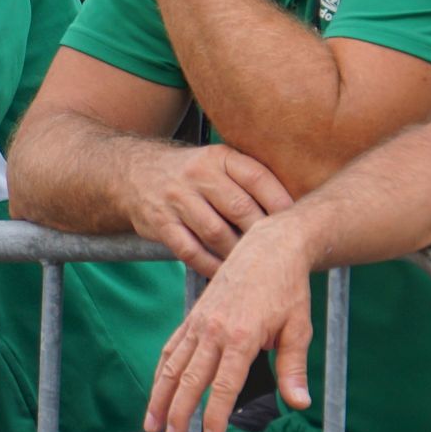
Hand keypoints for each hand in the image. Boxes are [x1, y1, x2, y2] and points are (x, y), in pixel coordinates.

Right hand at [125, 143, 291, 275]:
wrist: (134, 172)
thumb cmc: (191, 175)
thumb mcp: (217, 163)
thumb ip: (247, 180)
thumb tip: (293, 212)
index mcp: (219, 157)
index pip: (257, 178)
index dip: (280, 201)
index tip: (296, 223)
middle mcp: (198, 175)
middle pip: (240, 208)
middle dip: (262, 233)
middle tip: (280, 253)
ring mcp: (177, 199)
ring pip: (217, 234)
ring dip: (239, 254)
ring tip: (256, 268)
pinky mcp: (161, 223)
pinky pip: (191, 251)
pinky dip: (211, 266)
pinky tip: (226, 275)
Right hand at [146, 221, 315, 431]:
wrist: (270, 245)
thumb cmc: (287, 288)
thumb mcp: (299, 328)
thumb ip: (293, 368)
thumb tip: (299, 403)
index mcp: (243, 336)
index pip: (224, 385)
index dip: (215, 415)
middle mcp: (214, 329)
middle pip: (191, 379)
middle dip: (179, 412)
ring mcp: (200, 321)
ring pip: (173, 364)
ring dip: (160, 395)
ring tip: (151, 423)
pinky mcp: (194, 314)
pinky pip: (172, 346)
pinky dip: (161, 369)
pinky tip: (157, 388)